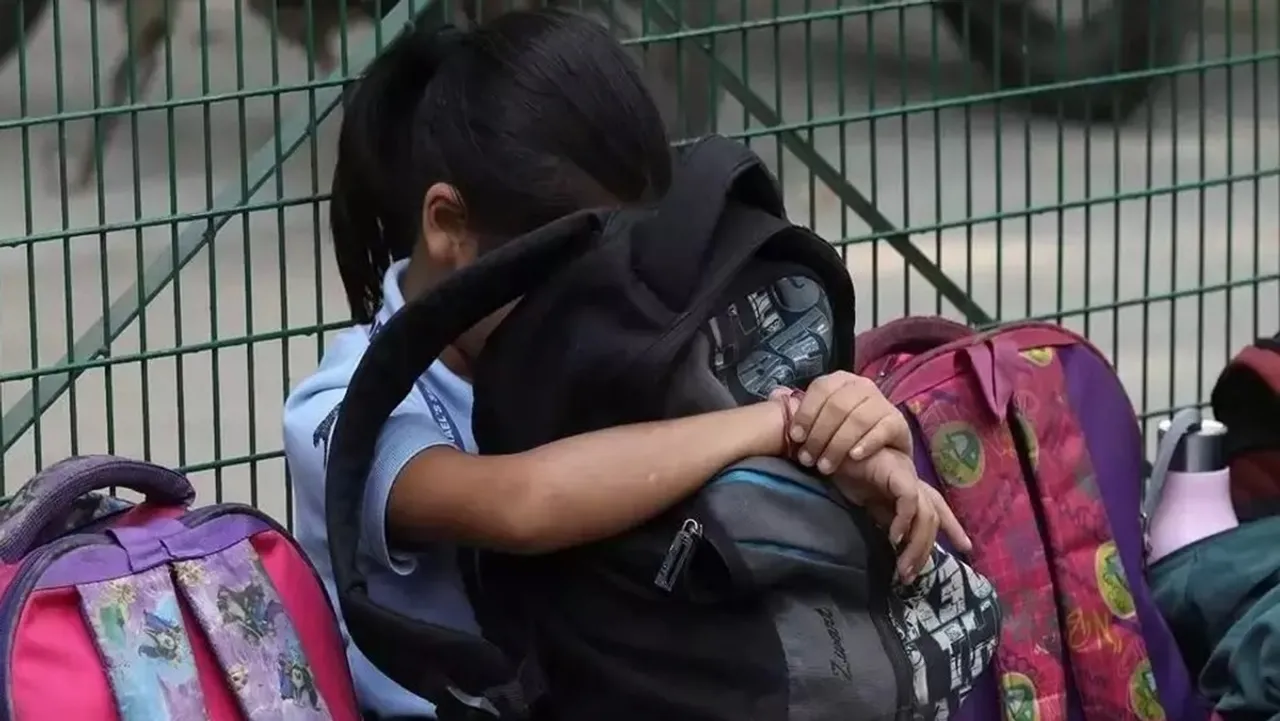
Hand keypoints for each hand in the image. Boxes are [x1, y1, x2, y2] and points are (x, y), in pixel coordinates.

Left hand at [785, 372, 911, 474]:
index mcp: (841, 381)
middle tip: (808, 459)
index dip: (806, 413)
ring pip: (858, 418)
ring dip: (838, 444)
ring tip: (825, 466)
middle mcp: (863, 386)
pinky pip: (882, 429)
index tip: (795, 438)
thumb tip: (775, 397)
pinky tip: (854, 456)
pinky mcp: (898, 422)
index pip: (821, 389)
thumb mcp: (820, 424)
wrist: (881, 457)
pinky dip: (866, 443)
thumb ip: (801, 412)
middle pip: (837, 405)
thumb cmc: (843, 438)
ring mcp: (882, 402)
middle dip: (819, 435)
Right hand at [833, 449, 970, 581]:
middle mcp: (912, 481)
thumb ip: (887, 519)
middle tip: (909, 575)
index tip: (965, 547)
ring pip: (925, 513)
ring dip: (916, 544)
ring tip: (902, 567)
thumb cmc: (847, 474)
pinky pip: (908, 500)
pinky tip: (893, 539)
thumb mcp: (870, 505)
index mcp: (909, 487)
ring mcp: (906, 475)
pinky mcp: (896, 471)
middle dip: (925, 549)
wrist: (830, 452)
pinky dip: (904, 522)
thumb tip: (899, 544)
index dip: (953, 527)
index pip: (938, 508)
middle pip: (932, 518)